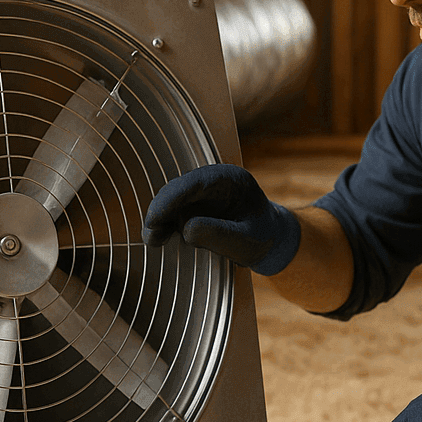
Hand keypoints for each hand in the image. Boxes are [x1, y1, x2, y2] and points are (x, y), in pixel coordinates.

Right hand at [142, 164, 300, 274]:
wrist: (269, 241)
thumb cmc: (262, 238)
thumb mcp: (247, 241)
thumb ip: (220, 235)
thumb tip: (186, 229)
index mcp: (231, 180)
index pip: (197, 181)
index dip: (173, 197)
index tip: (156, 217)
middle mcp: (213, 182)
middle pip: (179, 189)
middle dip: (161, 209)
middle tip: (152, 235)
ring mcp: (201, 194)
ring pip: (172, 200)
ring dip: (160, 218)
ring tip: (153, 240)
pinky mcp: (193, 208)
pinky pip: (173, 212)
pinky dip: (164, 224)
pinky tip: (158, 239)